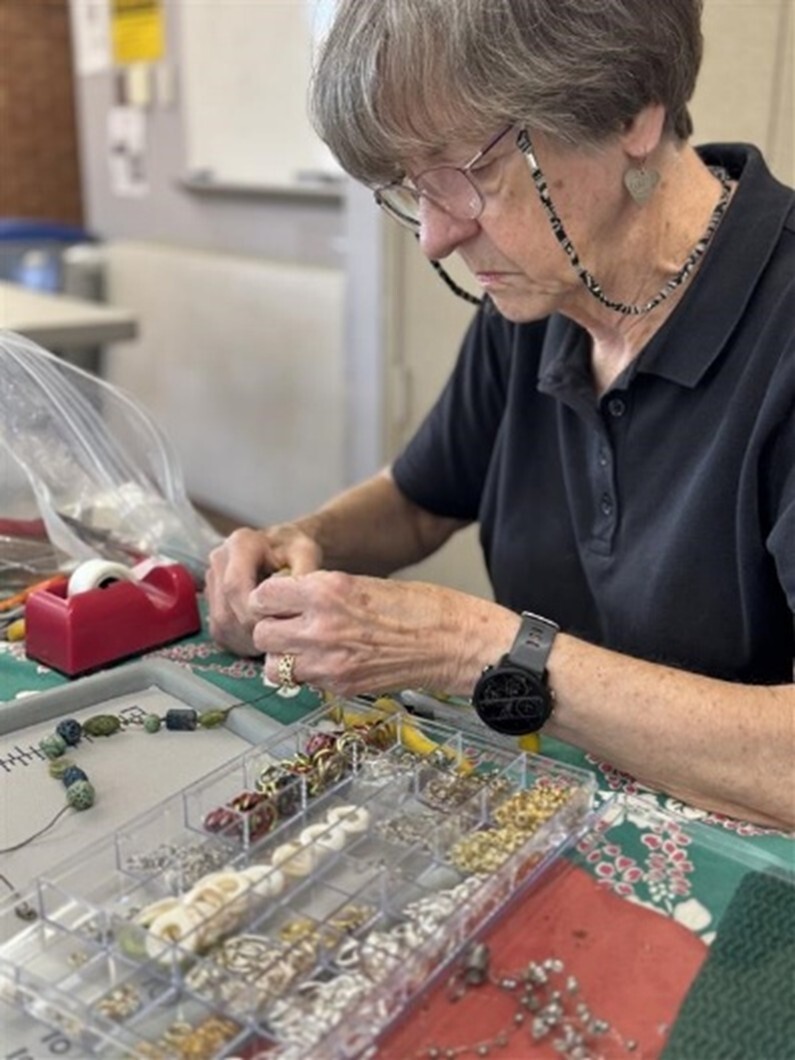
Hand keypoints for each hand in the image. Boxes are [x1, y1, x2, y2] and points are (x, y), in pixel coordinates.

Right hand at [205, 524, 322, 655]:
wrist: (284, 545)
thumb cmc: (296, 549)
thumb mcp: (307, 554)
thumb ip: (305, 575)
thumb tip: (300, 604)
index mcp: (241, 544)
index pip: (235, 587)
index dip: (254, 613)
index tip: (280, 626)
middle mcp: (220, 560)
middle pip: (226, 610)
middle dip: (252, 632)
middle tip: (280, 642)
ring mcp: (212, 580)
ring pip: (220, 623)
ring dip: (246, 641)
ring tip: (274, 643)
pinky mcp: (211, 600)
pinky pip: (219, 630)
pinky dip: (240, 643)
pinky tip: (263, 642)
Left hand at [248, 570, 517, 696]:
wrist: (456, 642)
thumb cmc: (420, 607)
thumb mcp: (364, 582)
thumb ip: (323, 594)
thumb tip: (291, 603)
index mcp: (327, 590)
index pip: (264, 595)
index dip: (269, 599)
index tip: (277, 601)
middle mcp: (321, 626)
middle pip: (261, 634)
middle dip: (271, 630)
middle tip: (288, 627)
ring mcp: (330, 661)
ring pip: (273, 666)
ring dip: (283, 658)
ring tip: (303, 649)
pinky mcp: (342, 686)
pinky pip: (304, 683)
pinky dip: (308, 674)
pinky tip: (329, 662)